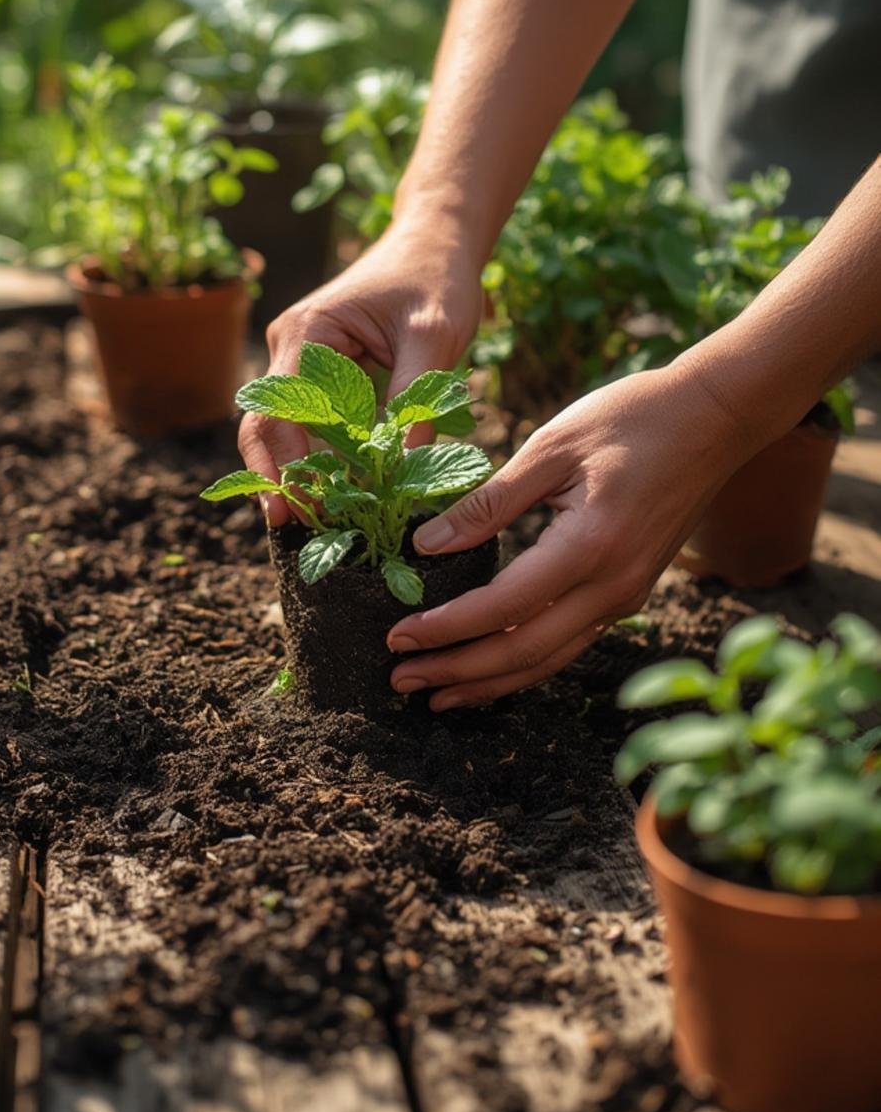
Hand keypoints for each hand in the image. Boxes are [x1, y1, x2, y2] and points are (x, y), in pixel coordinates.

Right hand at [239, 228, 483, 521]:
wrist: (437, 241)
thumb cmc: (438, 279)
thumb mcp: (437, 338)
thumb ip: (416, 402)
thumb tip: (403, 473)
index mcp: (308, 333)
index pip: (280, 410)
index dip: (286, 464)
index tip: (303, 506)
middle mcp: (291, 346)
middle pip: (266, 423)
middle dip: (277, 476)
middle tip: (294, 526)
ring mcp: (301, 359)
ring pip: (283, 427)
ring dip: (294, 472)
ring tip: (311, 521)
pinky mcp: (322, 372)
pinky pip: (310, 420)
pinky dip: (317, 456)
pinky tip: (330, 493)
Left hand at [386, 362, 757, 709]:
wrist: (715, 418)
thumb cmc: (631, 418)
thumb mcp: (551, 446)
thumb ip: (488, 502)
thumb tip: (425, 545)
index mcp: (588, 546)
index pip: (501, 608)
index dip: (444, 629)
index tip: (396, 637)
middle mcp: (612, 586)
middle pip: (523, 651)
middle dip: (457, 671)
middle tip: (400, 680)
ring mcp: (626, 596)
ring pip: (548, 659)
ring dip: (488, 681)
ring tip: (436, 693)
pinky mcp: (630, 593)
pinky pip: (569, 643)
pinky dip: (524, 664)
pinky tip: (490, 670)